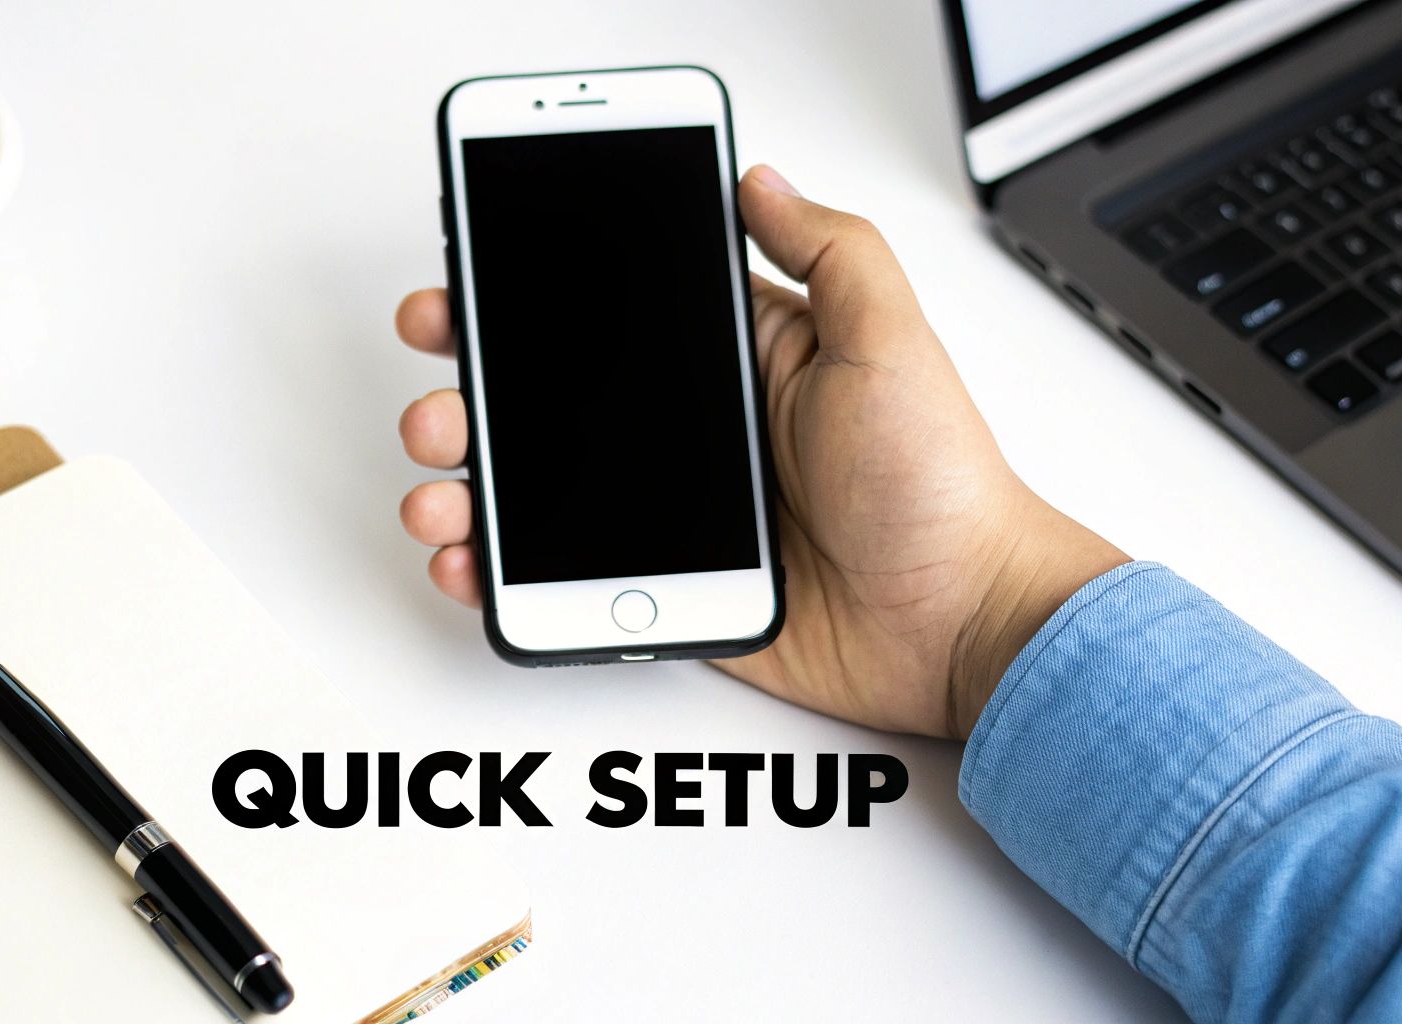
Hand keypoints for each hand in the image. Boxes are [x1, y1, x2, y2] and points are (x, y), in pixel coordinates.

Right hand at [395, 165, 1125, 739]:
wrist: (960, 624)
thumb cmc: (940, 485)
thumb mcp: (890, 340)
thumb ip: (828, 252)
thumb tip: (760, 180)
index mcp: (738, 363)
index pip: (612, 316)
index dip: (532, 300)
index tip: (470, 288)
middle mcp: (693, 435)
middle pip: (552, 404)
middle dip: (475, 393)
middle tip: (441, 394)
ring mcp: (675, 517)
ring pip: (540, 493)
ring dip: (471, 485)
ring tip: (442, 490)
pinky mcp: (670, 587)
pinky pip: (566, 577)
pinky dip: (504, 573)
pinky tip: (472, 560)